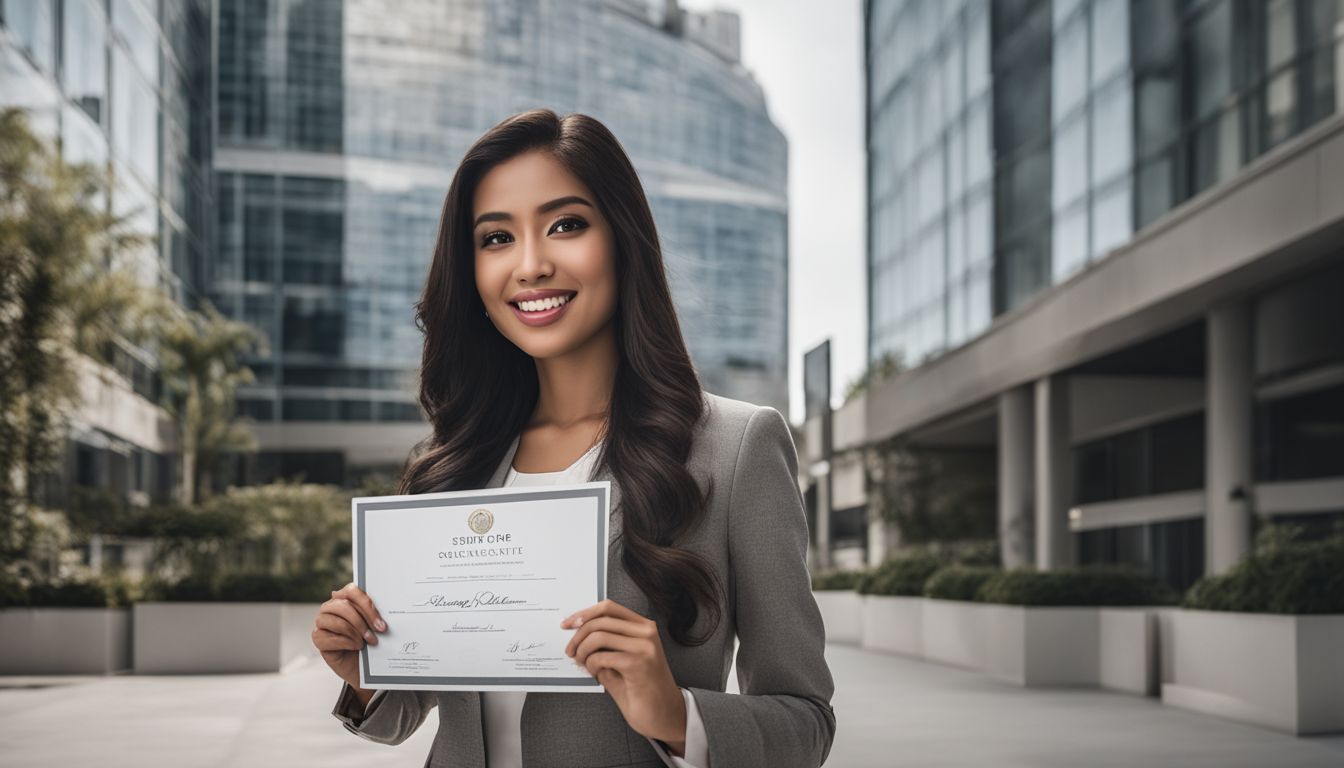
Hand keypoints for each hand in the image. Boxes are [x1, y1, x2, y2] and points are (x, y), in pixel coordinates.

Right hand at [312, 582, 387, 689]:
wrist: (363, 665)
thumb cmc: (370, 641)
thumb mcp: (375, 625)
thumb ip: (374, 613)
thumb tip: (384, 606)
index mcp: (345, 597)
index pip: (351, 591)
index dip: (366, 604)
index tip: (381, 622)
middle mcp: (331, 607)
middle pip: (343, 606)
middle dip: (363, 621)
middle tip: (378, 632)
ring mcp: (322, 622)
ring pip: (337, 621)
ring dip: (355, 632)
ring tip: (368, 642)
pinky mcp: (318, 637)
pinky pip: (328, 637)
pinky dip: (346, 642)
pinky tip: (356, 646)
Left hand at [562, 599, 686, 754]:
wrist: (664, 714)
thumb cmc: (643, 689)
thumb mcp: (623, 659)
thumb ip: (606, 644)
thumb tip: (578, 635)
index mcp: (643, 627)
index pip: (608, 608)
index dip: (584, 613)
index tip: (568, 624)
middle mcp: (646, 632)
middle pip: (600, 620)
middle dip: (578, 636)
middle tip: (571, 651)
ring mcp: (644, 647)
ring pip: (598, 636)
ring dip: (583, 651)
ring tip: (583, 664)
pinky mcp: (638, 664)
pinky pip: (601, 657)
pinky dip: (591, 665)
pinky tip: (596, 673)